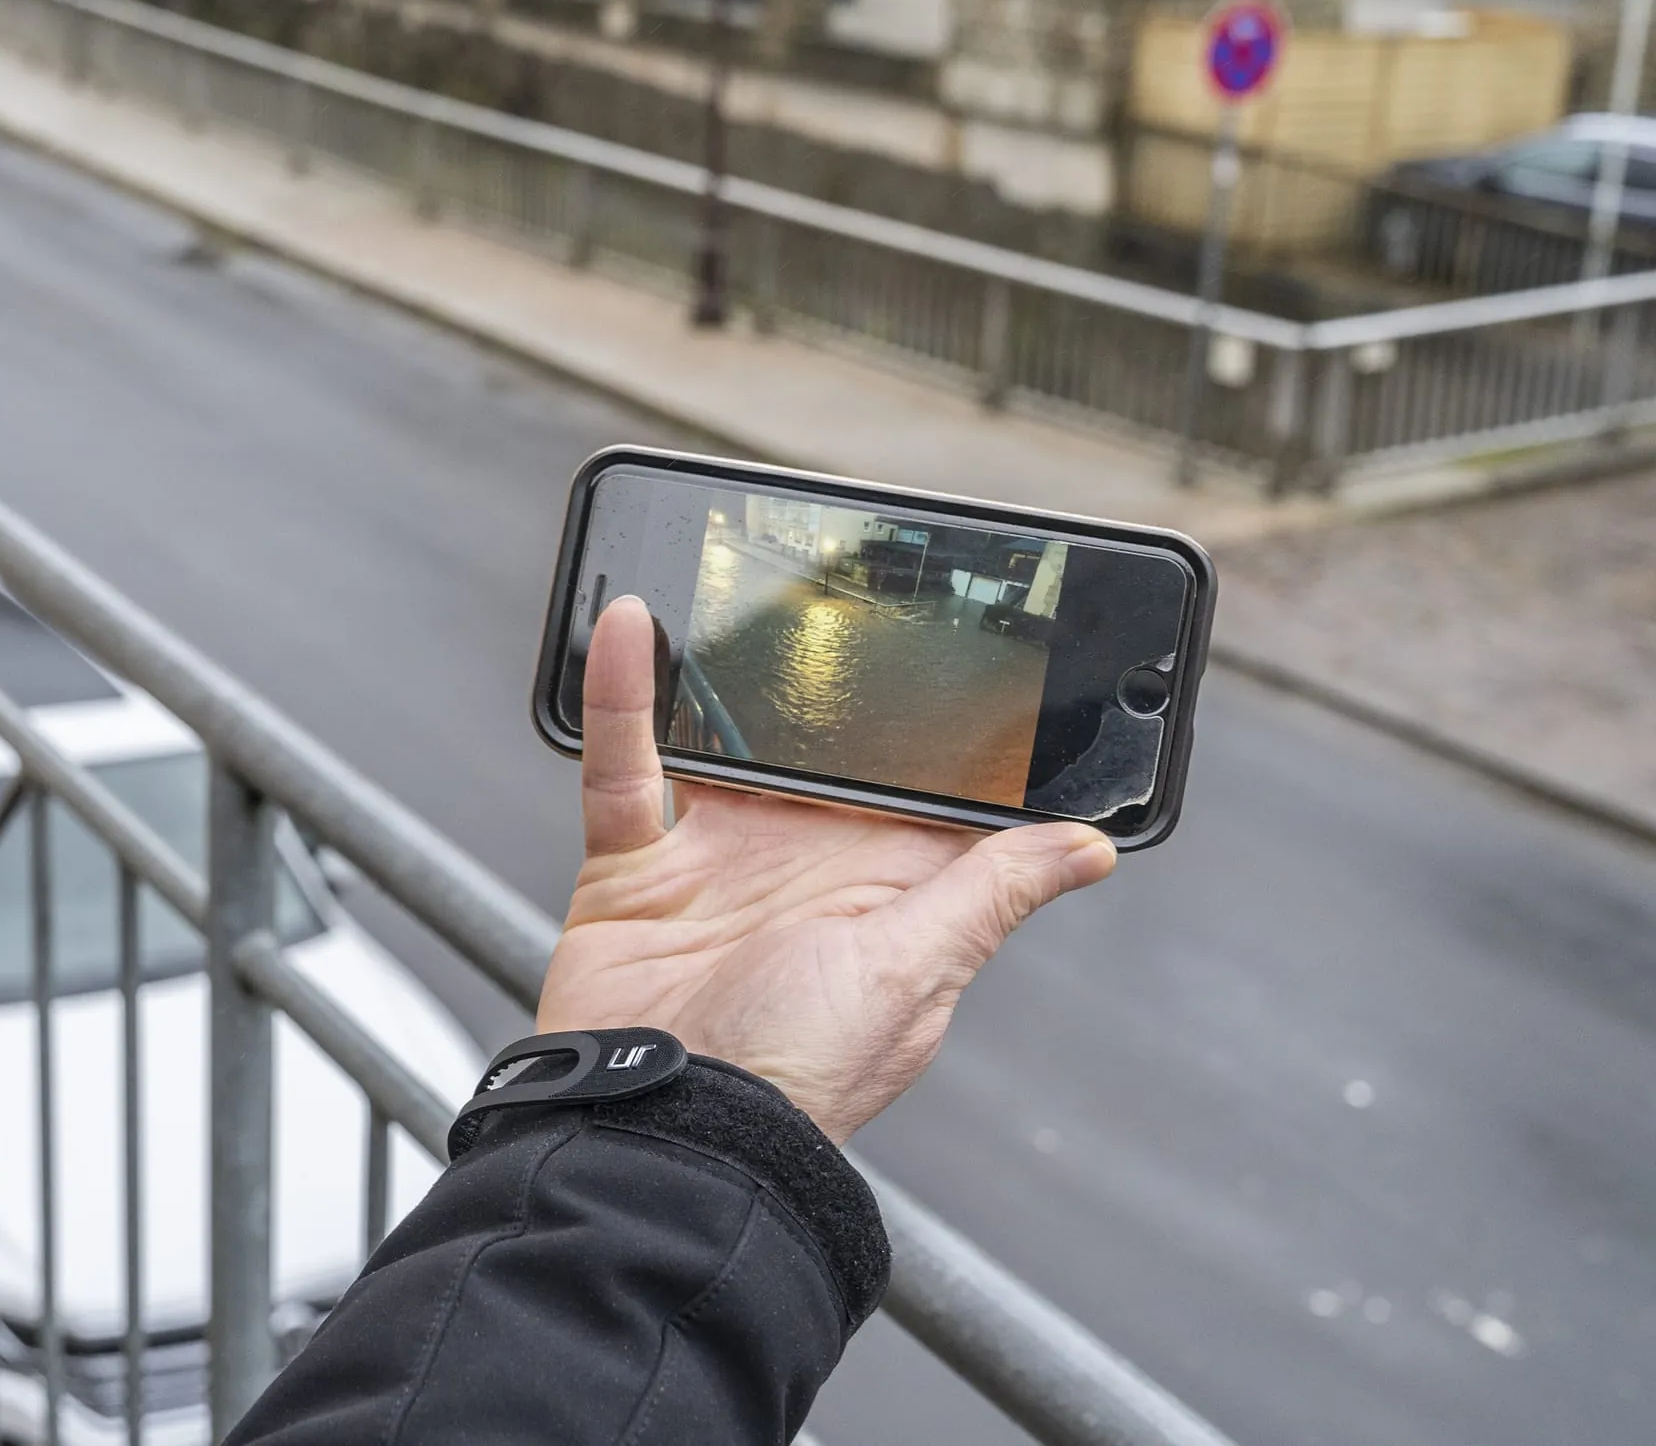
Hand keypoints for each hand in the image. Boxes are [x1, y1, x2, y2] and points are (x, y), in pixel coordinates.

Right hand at [536, 597, 1116, 1143]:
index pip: (930, 793)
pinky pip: (628, 762)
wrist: (664, 1127)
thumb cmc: (798, 1072)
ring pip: (722, 742)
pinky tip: (631, 625)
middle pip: (819, 751)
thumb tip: (1089, 847)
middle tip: (833, 586)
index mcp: (883, 890)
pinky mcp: (634, 866)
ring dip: (723, 675)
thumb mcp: (914, 970)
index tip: (973, 651)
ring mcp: (716, 862)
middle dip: (827, 680)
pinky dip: (624, 694)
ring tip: (735, 591)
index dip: (951, 730)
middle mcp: (802, 866)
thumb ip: (988, 893)